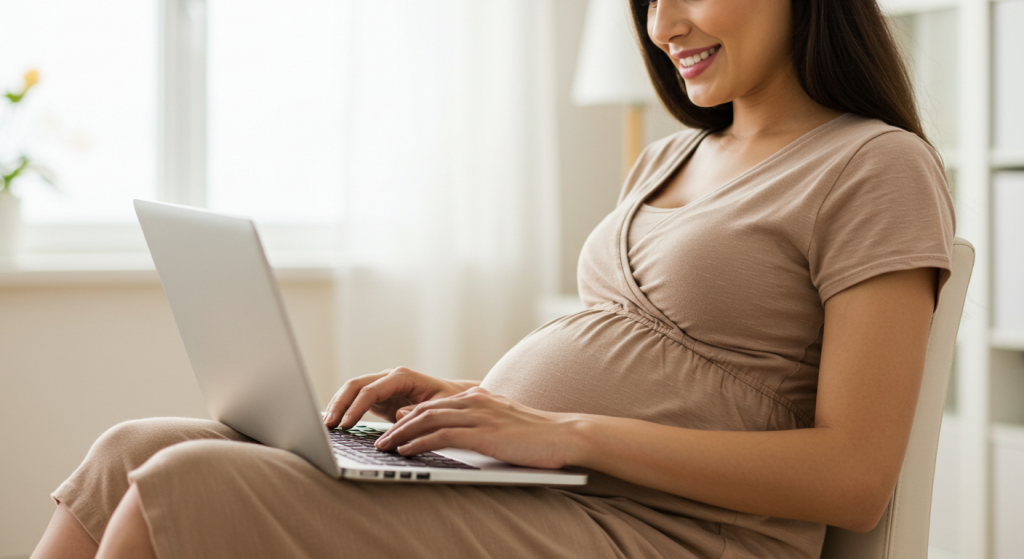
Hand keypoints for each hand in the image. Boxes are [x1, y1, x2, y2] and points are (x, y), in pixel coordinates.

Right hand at [323, 366, 476, 428]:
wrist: (452, 398)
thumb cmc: (449, 401)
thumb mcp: (440, 407)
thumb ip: (419, 411)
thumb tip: (399, 416)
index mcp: (402, 377)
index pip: (371, 389)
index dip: (356, 407)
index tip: (346, 424)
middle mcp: (388, 378)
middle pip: (355, 385)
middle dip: (339, 404)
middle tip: (328, 425)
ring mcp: (381, 386)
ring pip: (352, 390)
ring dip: (337, 406)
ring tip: (326, 426)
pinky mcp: (379, 397)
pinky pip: (356, 400)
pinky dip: (344, 409)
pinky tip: (334, 423)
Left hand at [373, 386, 580, 469]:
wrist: (565, 435)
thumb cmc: (538, 435)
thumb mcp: (504, 422)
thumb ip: (480, 422)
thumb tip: (458, 430)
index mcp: (479, 398)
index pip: (435, 405)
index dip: (410, 417)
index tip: (393, 429)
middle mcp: (475, 401)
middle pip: (425, 410)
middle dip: (399, 426)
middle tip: (381, 440)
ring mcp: (478, 415)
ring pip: (427, 420)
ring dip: (402, 434)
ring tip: (385, 447)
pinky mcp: (483, 433)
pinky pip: (441, 436)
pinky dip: (419, 443)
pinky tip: (407, 451)